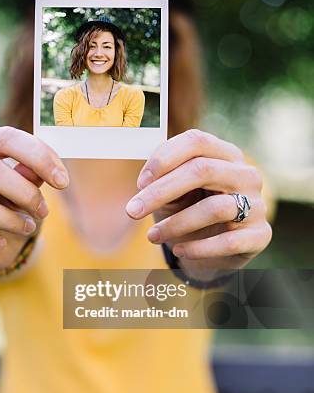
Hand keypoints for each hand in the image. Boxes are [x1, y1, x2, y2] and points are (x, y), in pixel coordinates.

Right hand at [0, 126, 68, 270]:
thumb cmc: (9, 202)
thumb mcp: (25, 186)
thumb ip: (31, 174)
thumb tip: (42, 171)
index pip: (4, 138)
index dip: (38, 156)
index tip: (63, 181)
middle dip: (24, 191)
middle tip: (44, 210)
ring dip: (10, 220)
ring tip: (28, 227)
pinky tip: (0, 243)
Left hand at [126, 129, 271, 280]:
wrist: (209, 250)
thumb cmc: (186, 211)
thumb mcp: (171, 193)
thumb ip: (162, 180)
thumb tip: (146, 184)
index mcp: (224, 154)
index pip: (196, 141)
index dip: (164, 158)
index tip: (139, 183)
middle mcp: (246, 174)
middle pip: (203, 170)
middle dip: (161, 191)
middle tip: (132, 211)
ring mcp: (257, 204)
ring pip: (215, 207)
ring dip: (176, 224)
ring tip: (152, 236)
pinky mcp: (261, 235)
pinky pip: (229, 241)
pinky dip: (199, 248)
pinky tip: (179, 251)